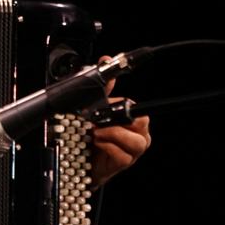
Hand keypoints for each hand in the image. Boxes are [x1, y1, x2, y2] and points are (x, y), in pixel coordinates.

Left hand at [90, 57, 151, 185]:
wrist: (83, 160)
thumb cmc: (93, 134)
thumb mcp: (96, 108)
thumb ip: (103, 87)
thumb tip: (106, 60)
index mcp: (133, 120)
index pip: (139, 110)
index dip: (126, 105)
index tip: (113, 103)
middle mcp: (137, 135)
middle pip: (141, 123)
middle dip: (118, 119)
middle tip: (99, 119)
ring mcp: (132, 151)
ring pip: (136, 142)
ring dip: (113, 134)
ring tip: (96, 131)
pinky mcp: (123, 164)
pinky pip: (123, 156)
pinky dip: (108, 146)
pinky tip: (97, 142)